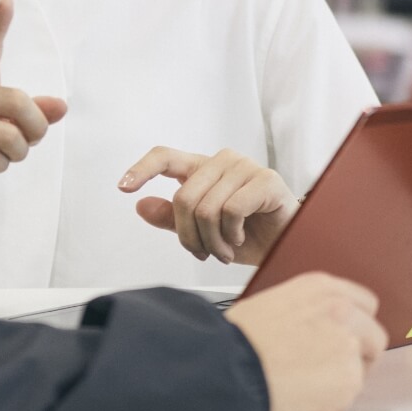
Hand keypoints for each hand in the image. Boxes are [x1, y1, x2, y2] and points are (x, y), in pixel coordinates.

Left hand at [118, 146, 299, 264]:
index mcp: (201, 168)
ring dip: (213, 242)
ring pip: (206, 208)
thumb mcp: (203, 232)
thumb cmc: (248, 234)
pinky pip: (230, 210)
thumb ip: (172, 219)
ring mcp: (244, 167)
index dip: (141, 169)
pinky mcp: (265, 180)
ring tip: (224, 251)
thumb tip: (140, 205)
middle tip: (204, 254)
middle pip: (183, 198)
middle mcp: (221, 161)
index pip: (164, 156)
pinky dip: (232, 235)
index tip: (123, 187)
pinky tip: (241, 238)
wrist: (288, 245)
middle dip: (190, 236)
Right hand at [225, 273, 387, 410]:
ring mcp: (348, 344)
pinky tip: (304, 394)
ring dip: (342, 375)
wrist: (228, 365)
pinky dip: (332, 399)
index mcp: (321, 288)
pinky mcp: (349, 379)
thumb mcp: (275, 303)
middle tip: (329, 365)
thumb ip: (309, 311)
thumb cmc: (239, 339)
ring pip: (363, 367)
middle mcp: (341, 310)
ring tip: (309, 381)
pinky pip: (350, 393)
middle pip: (374, 335)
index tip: (344, 336)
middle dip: (357, 352)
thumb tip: (319, 326)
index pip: (365, 304)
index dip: (355, 324)